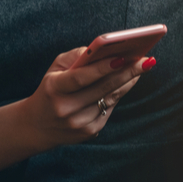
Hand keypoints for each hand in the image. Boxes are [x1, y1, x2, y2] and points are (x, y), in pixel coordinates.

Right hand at [19, 47, 155, 148]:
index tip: (123, 56)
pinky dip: (119, 93)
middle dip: (127, 72)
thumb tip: (103, 49)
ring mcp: (79, 124)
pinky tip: (128, 81)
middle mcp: (66, 109)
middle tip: (145, 60)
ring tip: (142, 66)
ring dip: (128, 82)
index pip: (81, 78)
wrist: (37, 126)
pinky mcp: (89, 132)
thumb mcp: (54, 69)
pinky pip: (109, 108)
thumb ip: (76, 57)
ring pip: (110, 99)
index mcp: (54, 89)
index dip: (102, 68)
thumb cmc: (50, 89)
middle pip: (102, 89)